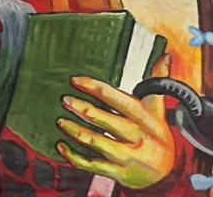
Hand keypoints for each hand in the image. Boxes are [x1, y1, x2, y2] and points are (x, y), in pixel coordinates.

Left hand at [55, 54, 174, 188]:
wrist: (167, 173)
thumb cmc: (155, 133)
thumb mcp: (157, 109)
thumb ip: (156, 82)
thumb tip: (166, 55)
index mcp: (146, 118)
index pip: (117, 99)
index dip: (95, 88)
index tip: (75, 80)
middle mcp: (138, 138)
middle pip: (108, 121)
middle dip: (85, 110)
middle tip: (65, 99)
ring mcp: (129, 158)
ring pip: (98, 144)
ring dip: (77, 132)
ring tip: (61, 121)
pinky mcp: (119, 174)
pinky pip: (93, 166)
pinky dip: (75, 157)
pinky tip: (61, 146)